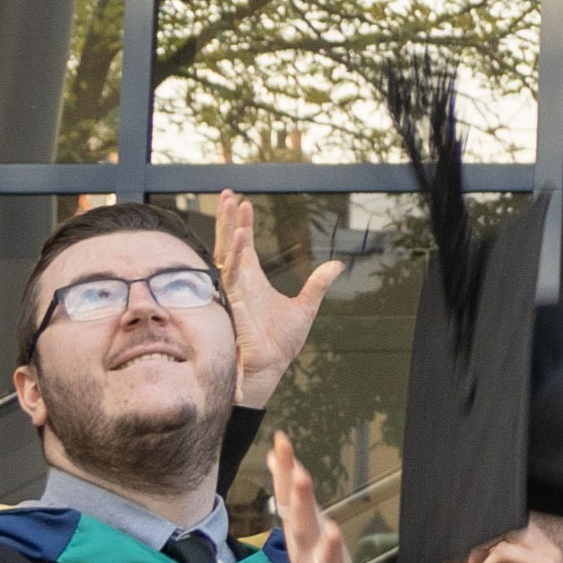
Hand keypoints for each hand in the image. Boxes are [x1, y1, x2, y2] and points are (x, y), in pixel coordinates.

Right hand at [211, 190, 342, 409]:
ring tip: (232, 204)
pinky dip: (236, 253)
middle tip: (226, 193)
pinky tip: (239, 235)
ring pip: (227, 253)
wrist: (270, 369)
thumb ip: (318, 284)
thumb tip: (336, 265)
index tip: (242, 202)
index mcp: (251, 281)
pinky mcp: (234, 303)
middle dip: (226, 218)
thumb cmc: (280, 344)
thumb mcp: (306, 307)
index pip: (244, 246)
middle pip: (229, 243)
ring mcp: (235, 292)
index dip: (241, 224)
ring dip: (229, 228)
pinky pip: (232, 274)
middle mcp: (240, 283)